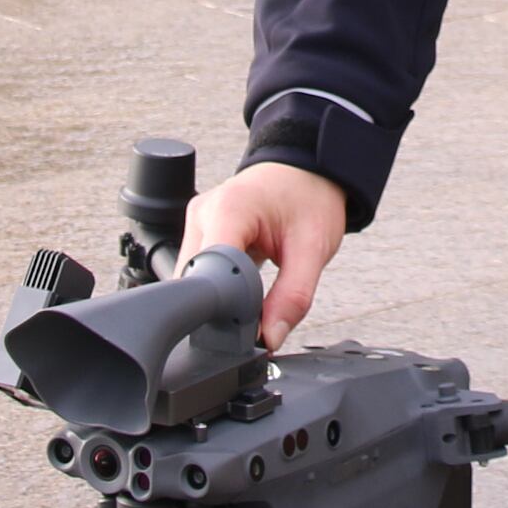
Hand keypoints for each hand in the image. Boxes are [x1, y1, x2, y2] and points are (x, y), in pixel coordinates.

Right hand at [188, 160, 348, 349]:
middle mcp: (203, 213)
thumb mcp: (314, 248)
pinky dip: (218, 285)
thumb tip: (268, 338)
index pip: (212, 271)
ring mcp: (197, 222)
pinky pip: (198, 270)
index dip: (228, 306)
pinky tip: (240, 285)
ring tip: (253, 291)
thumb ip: (293, 297)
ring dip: (219, 295)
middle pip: (196, 279)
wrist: (307, 170)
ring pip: (193, 278)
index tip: (249, 327)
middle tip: (257, 315)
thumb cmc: (311, 196)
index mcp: (230, 209)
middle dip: (222, 306)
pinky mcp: (199, 231)